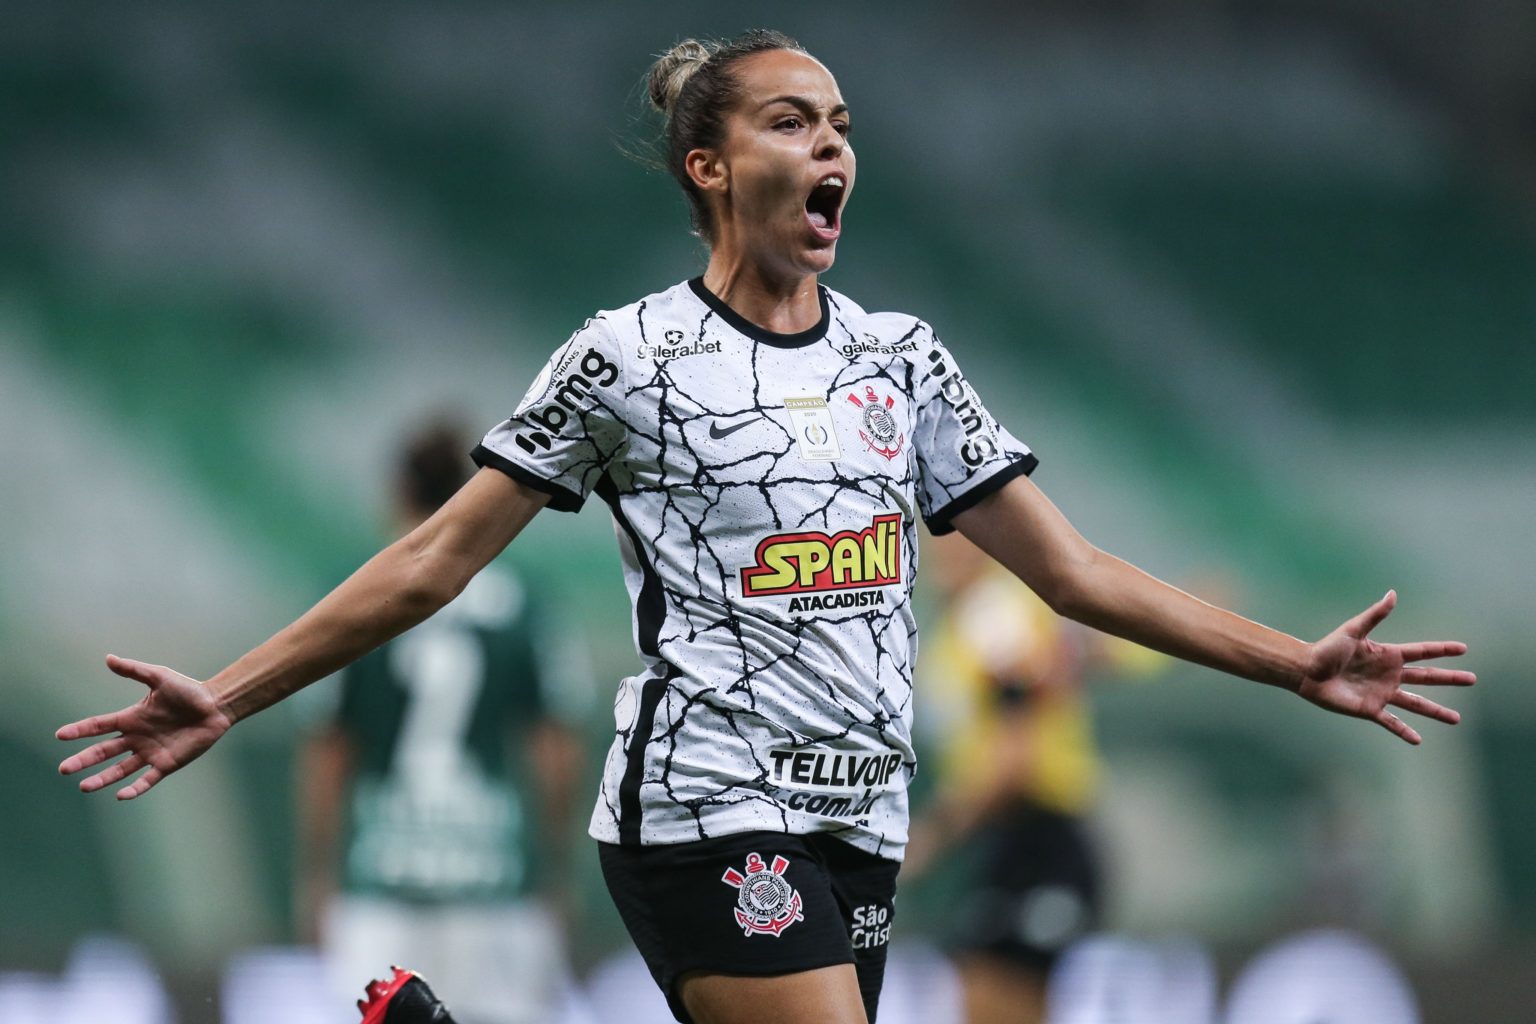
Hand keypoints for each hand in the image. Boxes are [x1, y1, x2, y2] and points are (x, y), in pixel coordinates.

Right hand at [57, 654, 234, 798]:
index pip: (99, 726)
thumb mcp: (159, 677)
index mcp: (131, 718)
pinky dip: (135, 788)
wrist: (216, 706)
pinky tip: (121, 795)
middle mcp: (137, 738)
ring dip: (103, 778)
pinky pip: (147, 779)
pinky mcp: (167, 764)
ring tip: (84, 786)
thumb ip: (134, 670)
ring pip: (120, 769)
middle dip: (84, 760)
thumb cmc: (189, 690)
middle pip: (104, 751)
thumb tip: (108, 658)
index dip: (80, 730)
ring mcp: (150, 752)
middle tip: (64, 769)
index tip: (60, 735)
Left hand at [1300, 591, 1474, 743]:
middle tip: (1472, 679)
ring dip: (1436, 711)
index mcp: (1388, 655)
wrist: (1306, 671)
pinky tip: (1418, 740)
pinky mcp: (1370, 709)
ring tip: (1456, 719)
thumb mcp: (1353, 630)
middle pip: (1426, 678)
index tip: (1463, 649)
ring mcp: (1381, 693)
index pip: (1422, 652)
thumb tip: (1393, 593)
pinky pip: (1391, 722)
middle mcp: (1389, 675)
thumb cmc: (1327, 648)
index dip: (1442, 650)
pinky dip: (1404, 731)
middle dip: (1449, 678)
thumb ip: (1375, 614)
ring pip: (1416, 703)